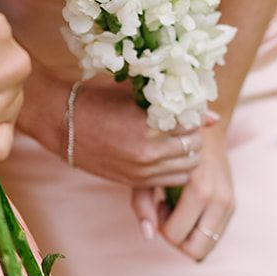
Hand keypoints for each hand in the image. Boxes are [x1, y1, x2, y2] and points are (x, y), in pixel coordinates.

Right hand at [46, 74, 207, 187]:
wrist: (62, 124)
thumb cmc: (99, 99)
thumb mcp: (136, 94)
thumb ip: (175, 104)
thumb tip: (214, 117)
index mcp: (151, 124)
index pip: (192, 126)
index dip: (194, 117)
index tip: (187, 111)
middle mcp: (149, 152)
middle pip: (194, 150)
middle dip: (194, 138)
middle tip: (184, 127)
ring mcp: (142, 170)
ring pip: (187, 170)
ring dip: (187, 156)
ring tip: (175, 143)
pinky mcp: (134, 182)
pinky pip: (170, 181)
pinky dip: (174, 170)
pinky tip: (164, 156)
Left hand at [133, 121, 234, 262]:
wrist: (203, 129)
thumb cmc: (166, 149)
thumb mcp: (149, 172)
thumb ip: (143, 204)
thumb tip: (147, 234)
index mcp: (198, 189)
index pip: (176, 236)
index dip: (161, 225)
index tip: (160, 203)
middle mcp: (218, 198)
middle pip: (194, 249)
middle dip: (176, 236)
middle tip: (168, 210)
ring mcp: (229, 202)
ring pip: (207, 246)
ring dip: (188, 234)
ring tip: (179, 208)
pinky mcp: (232, 204)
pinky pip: (214, 235)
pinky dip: (199, 229)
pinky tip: (190, 207)